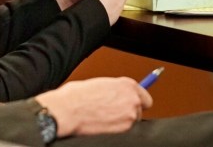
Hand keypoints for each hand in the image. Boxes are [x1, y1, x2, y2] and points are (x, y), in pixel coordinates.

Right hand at [35, 77, 152, 136]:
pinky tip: (103, 121)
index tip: (134, 101)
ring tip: (105, 115)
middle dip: (130, 109)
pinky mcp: (125, 128)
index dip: (137, 98)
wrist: (69, 110)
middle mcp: (132, 98)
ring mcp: (130, 114)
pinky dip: (116, 126)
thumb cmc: (77, 95)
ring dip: (122, 118)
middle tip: (115, 109)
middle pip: (141, 107)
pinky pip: (125, 127)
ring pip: (132, 118)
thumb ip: (113, 89)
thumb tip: (116, 94)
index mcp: (126, 84)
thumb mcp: (98, 84)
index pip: (143, 94)